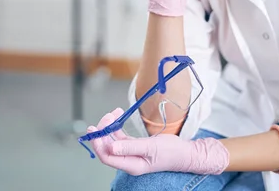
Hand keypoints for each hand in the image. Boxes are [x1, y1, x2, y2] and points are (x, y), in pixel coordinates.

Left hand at [88, 108, 228, 175]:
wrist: (184, 152)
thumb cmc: (170, 152)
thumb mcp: (150, 148)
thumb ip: (130, 147)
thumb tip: (112, 146)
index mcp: (131, 165)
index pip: (107, 156)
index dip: (98, 144)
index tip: (94, 129)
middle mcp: (128, 160)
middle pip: (108, 147)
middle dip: (104, 132)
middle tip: (107, 116)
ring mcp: (131, 153)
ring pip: (113, 140)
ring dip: (110, 127)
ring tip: (114, 113)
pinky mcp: (135, 146)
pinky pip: (121, 137)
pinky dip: (117, 127)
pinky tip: (119, 116)